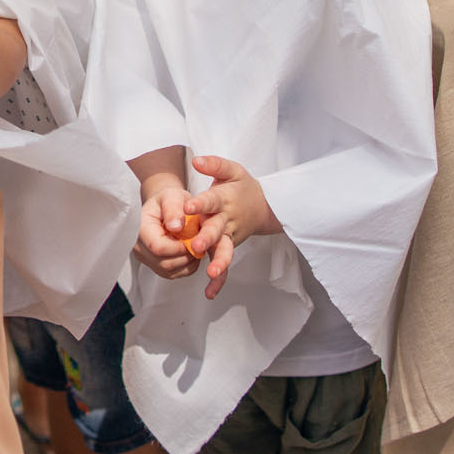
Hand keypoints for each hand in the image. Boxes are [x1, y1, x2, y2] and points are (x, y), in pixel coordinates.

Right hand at [134, 180, 203, 281]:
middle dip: (186, 255)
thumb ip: (174, 208)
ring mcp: (146, 259)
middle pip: (164, 262)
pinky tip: (190, 252)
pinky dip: (187, 266)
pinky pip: (174, 274)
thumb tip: (176, 227)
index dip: (179, 247)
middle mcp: (138, 246)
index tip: (193, 238)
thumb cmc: (168, 200)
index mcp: (139, 228)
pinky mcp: (155, 267)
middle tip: (198, 241)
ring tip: (195, 245)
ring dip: (188, 261)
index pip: (157, 247)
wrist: (165, 207)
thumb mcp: (172, 196)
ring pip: (170, 271)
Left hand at [181, 154, 279, 300]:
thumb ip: (215, 165)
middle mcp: (227, 219)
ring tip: (211, 273)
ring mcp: (229, 236)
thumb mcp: (232, 170)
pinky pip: (225, 264)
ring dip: (219, 263)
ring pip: (224, 251)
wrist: (265, 206)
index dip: (200, 204)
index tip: (188, 207)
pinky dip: (220, 280)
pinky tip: (209, 292)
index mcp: (224, 199)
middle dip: (208, 238)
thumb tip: (196, 161)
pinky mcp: (230, 247)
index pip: (211, 201)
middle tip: (198, 245)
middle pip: (217, 229)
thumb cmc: (243, 187)